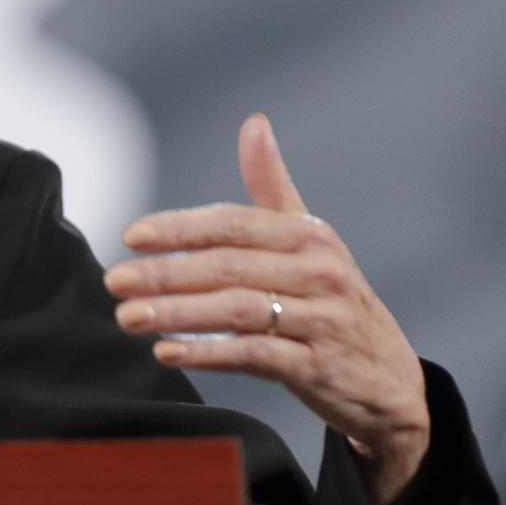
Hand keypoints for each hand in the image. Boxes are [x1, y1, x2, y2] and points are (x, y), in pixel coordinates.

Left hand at [103, 113, 430, 504]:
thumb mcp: (310, 240)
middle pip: (228, 267)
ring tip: (130, 317)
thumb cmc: (335, 301)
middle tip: (114, 281)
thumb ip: (273, 186)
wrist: (391, 380)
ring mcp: (322, 320)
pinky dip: (209, 352)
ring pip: (238, 310)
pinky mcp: (319, 366)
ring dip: (177, 313)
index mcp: (309, 235)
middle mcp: (319, 272)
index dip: (179, 229)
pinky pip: (256, 355)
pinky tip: (168, 350)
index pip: (232, 224)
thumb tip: (254, 124)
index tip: (131, 237)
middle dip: (165, 274)